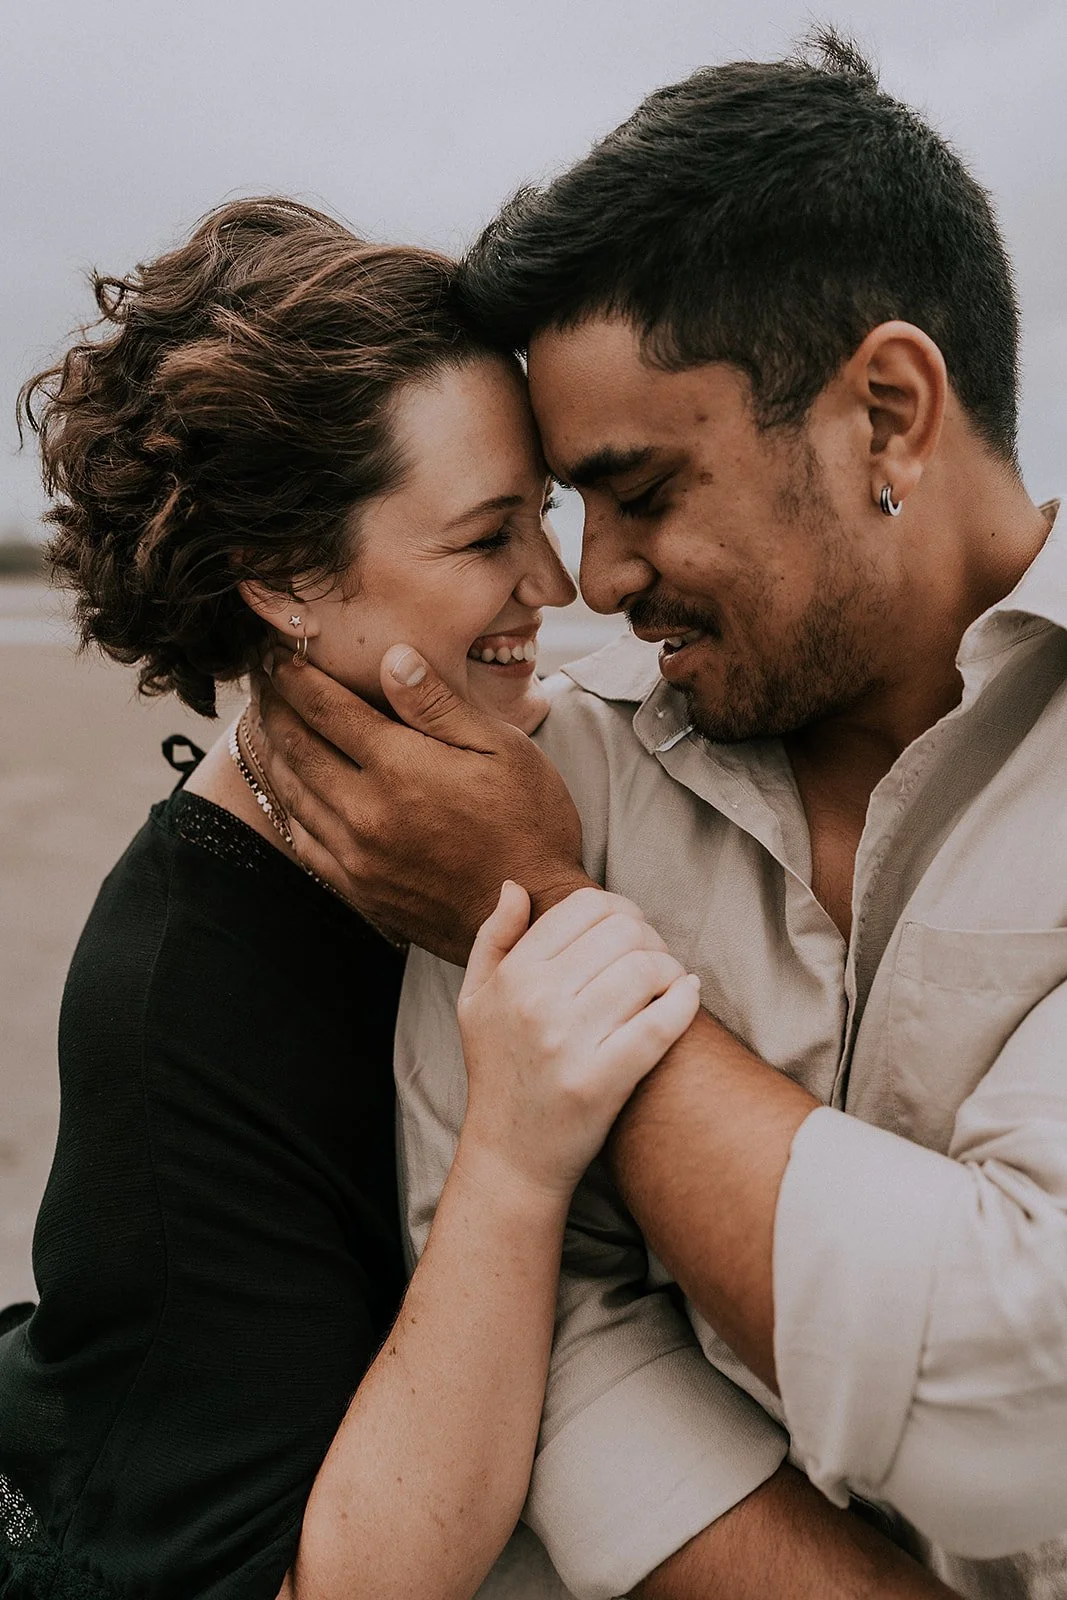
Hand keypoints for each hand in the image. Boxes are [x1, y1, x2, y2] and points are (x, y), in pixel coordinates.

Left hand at [249, 647, 588, 962]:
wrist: (536, 916)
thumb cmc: (531, 824)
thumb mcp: (503, 748)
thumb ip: (439, 705)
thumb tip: (392, 658)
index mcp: (399, 768)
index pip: (325, 709)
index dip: (295, 677)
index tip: (279, 654)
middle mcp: (365, 811)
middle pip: (296, 746)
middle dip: (274, 706)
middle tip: (263, 680)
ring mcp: (356, 855)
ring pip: (291, 791)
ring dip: (274, 751)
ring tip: (269, 722)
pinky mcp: (357, 888)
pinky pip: (302, 838)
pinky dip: (287, 803)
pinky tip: (290, 786)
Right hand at [456, 883, 701, 1198]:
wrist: (510, 1156)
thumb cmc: (498, 1072)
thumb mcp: (474, 1001)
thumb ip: (492, 939)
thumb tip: (514, 886)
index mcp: (512, 976)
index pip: (584, 907)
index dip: (619, 909)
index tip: (629, 932)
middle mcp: (537, 1002)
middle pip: (622, 932)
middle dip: (650, 937)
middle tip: (653, 958)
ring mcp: (569, 1042)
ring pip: (646, 969)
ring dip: (670, 968)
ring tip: (669, 981)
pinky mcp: (602, 1080)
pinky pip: (659, 1024)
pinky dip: (684, 1002)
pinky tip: (686, 997)